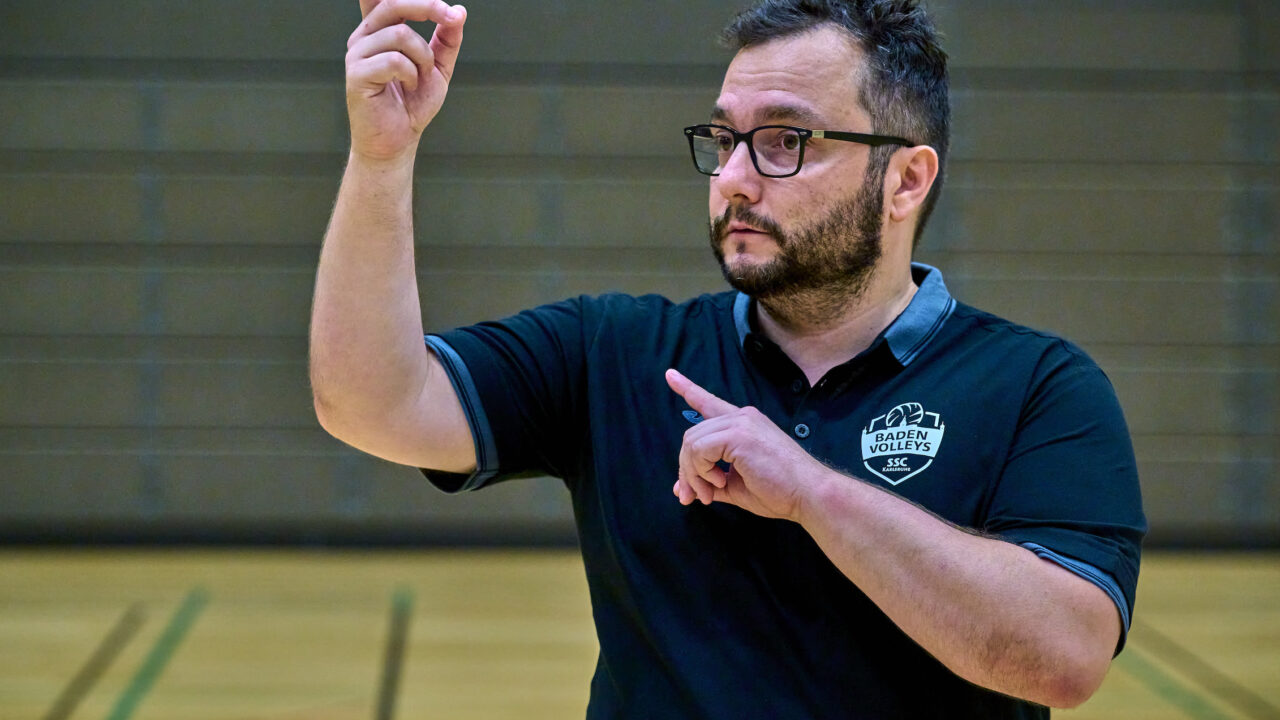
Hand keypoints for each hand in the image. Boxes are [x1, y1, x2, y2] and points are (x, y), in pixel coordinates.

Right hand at [345, 0, 466, 161]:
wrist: (399, 138)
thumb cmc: (412, 104)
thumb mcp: (438, 67)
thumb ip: (447, 39)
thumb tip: (459, 12)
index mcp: (381, 29)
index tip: (445, 6)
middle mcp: (365, 36)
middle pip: (393, 4)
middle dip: (427, 7)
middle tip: (450, 17)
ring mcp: (357, 54)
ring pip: (400, 36)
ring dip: (423, 57)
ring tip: (420, 77)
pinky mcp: (356, 74)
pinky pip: (394, 61)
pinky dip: (411, 75)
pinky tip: (408, 87)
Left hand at [665, 369, 825, 520]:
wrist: (808, 494)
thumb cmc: (780, 492)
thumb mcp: (736, 486)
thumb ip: (709, 483)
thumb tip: (680, 489)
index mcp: (744, 424)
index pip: (709, 402)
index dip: (688, 389)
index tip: (670, 375)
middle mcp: (741, 416)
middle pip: (691, 436)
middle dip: (686, 469)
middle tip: (694, 496)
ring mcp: (740, 422)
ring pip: (691, 443)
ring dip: (693, 474)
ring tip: (710, 493)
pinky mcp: (738, 435)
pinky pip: (699, 450)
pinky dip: (701, 471)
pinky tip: (720, 482)